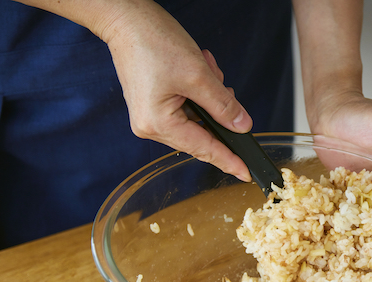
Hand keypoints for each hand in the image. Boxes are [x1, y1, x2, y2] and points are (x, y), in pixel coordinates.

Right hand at [103, 2, 252, 181]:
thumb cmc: (154, 42)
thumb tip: (242, 127)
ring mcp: (149, 116)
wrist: (126, 18)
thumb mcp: (199, 76)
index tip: (246, 173)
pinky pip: (186, 108)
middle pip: (201, 134)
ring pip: (196, 118)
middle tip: (222, 85)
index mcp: (158, 124)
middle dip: (218, 110)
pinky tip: (199, 69)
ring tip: (205, 68)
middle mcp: (150, 126)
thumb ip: (223, 106)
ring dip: (208, 95)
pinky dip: (197, 91)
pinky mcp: (151, 105)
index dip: (229, 160)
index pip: (204, 149)